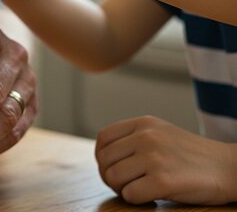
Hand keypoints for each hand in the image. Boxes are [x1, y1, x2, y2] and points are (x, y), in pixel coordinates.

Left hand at [95, 115, 236, 204]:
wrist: (230, 168)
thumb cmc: (191, 156)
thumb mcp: (160, 134)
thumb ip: (132, 138)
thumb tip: (101, 157)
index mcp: (144, 123)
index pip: (103, 139)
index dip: (103, 158)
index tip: (116, 169)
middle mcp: (146, 136)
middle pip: (104, 161)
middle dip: (111, 177)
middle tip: (130, 185)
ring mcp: (154, 157)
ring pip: (113, 178)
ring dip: (123, 190)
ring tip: (142, 190)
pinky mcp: (163, 180)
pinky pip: (130, 195)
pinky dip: (138, 201)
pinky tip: (154, 197)